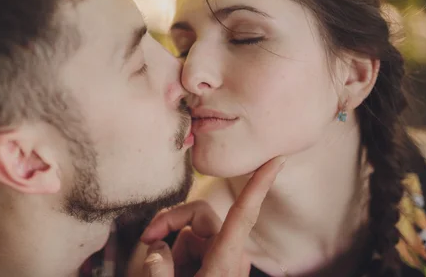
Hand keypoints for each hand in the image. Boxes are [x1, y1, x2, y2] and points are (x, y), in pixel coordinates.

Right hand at [140, 156, 285, 275]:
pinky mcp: (214, 265)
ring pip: (192, 233)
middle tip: (146, 236)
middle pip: (200, 215)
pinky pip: (191, 247)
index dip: (259, 184)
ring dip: (172, 246)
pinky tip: (170, 273)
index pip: (244, 214)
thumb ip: (158, 267)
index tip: (278, 159)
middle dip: (172, 220)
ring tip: (163, 273)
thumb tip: (157, 249)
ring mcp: (222, 260)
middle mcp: (228, 256)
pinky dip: (177, 255)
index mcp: (225, 261)